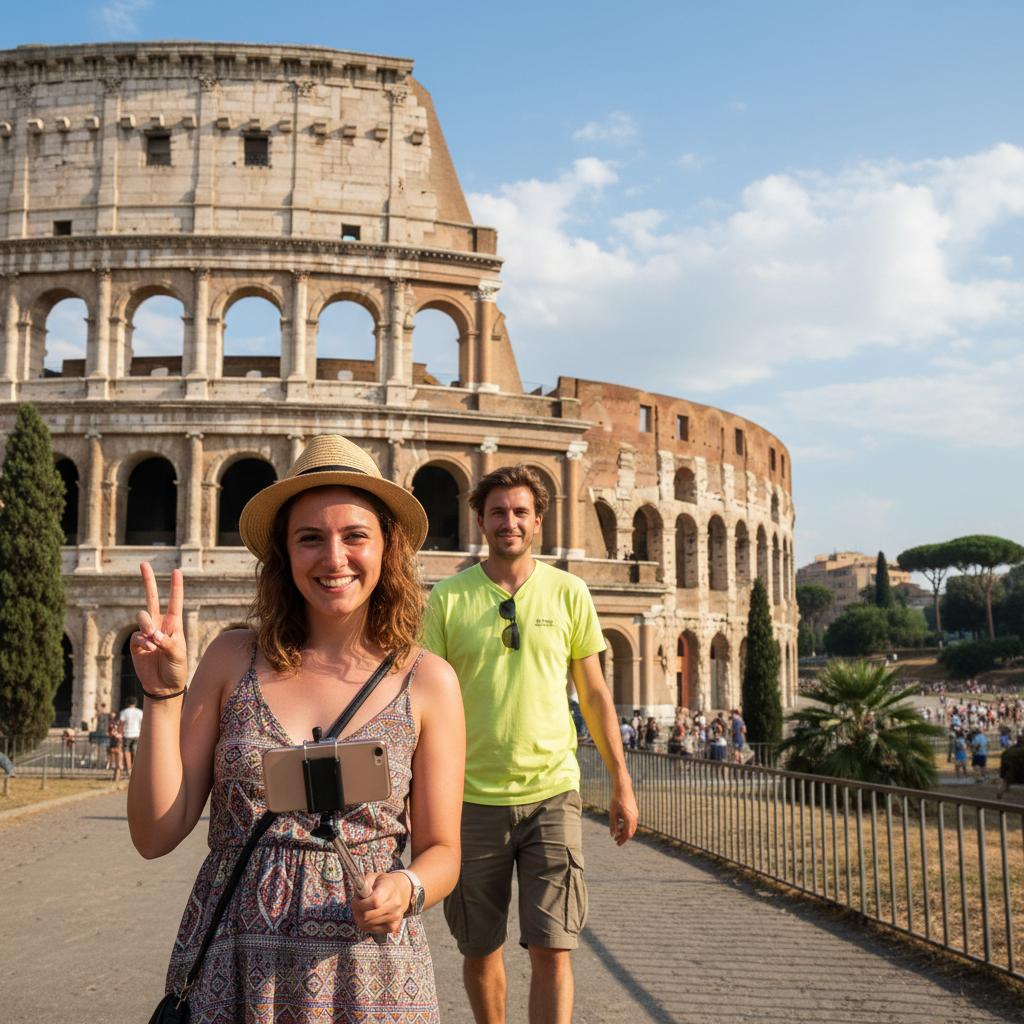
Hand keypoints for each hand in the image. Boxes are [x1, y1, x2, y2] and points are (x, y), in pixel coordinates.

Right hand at [131, 563, 187, 695]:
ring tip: (153, 638)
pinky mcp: (136, 643)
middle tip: (143, 563)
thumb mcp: (179, 654)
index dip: (176, 586)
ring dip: (146, 625)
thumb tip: (152, 635)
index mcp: (174, 623)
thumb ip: (167, 642)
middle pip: (151, 598)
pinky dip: (142, 642)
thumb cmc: (177, 668)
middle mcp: (159, 624)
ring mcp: (146, 632)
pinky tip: (150, 651)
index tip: (176, 571)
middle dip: (148, 580)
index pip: (175, 601)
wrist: (164, 686)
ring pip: (141, 616)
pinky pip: (136, 636)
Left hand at [351, 871, 412, 934]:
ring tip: (364, 909)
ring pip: (367, 924)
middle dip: (358, 910)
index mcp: (389, 888)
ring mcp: (395, 917)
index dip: (362, 902)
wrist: (402, 891)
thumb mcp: (373, 877)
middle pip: (367, 916)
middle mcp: (395, 904)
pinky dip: (367, 923)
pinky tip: (370, 915)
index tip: (359, 898)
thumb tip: (358, 895)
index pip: (374, 902)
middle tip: (358, 903)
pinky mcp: (393, 927)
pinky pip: (371, 929)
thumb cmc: (384, 883)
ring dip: (361, 917)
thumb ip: (363, 883)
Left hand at [609, 784, 637, 845]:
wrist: (623, 788)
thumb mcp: (613, 813)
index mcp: (630, 819)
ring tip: (616, 833)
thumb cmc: (617, 800)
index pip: (627, 834)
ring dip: (624, 832)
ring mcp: (635, 814)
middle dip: (623, 837)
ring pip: (631, 827)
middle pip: (630, 832)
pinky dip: (626, 826)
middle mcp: (635, 818)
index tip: (616, 843)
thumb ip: (613, 825)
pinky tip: (620, 825)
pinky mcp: (634, 811)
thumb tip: (612, 835)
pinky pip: (632, 822)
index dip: (622, 840)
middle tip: (615, 840)